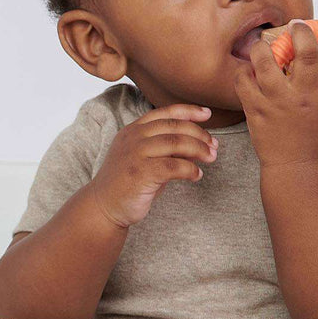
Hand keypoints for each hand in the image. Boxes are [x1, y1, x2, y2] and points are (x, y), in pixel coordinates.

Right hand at [89, 102, 217, 227]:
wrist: (103, 207)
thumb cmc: (126, 184)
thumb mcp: (143, 158)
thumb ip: (164, 147)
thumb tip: (197, 143)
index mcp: (133, 130)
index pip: (165, 112)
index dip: (189, 111)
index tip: (207, 115)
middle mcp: (133, 137)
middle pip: (175, 126)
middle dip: (199, 134)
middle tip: (214, 146)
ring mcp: (136, 154)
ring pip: (177, 142)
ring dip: (199, 149)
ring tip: (211, 158)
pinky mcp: (141, 172)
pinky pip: (174, 166)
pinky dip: (190, 169)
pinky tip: (196, 175)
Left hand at [234, 19, 317, 167]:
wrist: (296, 166)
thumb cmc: (316, 138)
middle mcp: (303, 96)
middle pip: (305, 52)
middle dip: (301, 32)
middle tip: (295, 26)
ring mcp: (278, 103)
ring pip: (267, 63)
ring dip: (263, 48)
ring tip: (261, 45)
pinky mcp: (256, 111)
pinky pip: (243, 83)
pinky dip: (243, 72)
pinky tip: (247, 71)